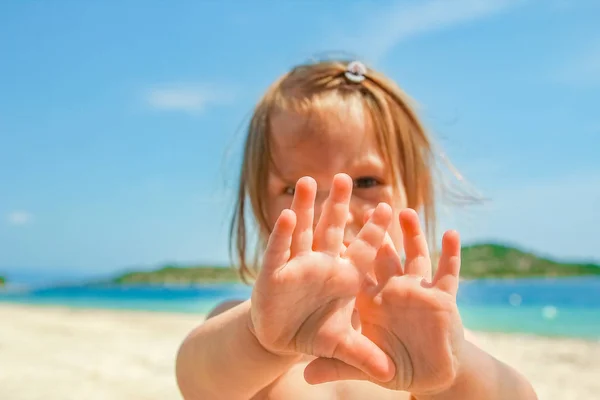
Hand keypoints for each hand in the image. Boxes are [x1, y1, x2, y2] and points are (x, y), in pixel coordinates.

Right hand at [248, 174, 395, 381]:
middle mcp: (321, 265)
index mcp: (344, 277)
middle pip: (330, 230)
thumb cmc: (315, 332)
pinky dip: (281, 235)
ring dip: (304, 207)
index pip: (362, 250)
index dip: (374, 231)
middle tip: (344, 178)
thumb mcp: (341, 344)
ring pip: (301, 232)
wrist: (282, 338)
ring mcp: (296, 267)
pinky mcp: (273, 276)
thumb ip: (362, 355)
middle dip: (337, 205)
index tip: (388, 208)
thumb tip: (388, 375)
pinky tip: (284, 215)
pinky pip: (278, 252)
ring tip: (308, 181)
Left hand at [304, 209, 464, 395]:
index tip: (333, 230)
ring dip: (412, 234)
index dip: (345, 252)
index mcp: (371, 300)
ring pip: (414, 256)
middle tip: (366, 206)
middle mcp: (393, 288)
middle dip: (377, 232)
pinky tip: (450, 234)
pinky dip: (451, 254)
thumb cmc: (394, 364)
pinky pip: (447, 272)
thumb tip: (304, 377)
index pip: (355, 270)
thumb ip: (336, 367)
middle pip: (383, 254)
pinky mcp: (442, 297)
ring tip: (406, 212)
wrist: (430, 373)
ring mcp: (418, 290)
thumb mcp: (363, 366)